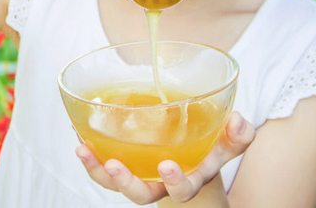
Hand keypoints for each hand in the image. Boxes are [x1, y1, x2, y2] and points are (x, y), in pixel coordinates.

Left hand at [75, 112, 255, 204]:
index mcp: (187, 179)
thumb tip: (238, 120)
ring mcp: (139, 174)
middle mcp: (159, 183)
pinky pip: (102, 163)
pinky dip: (90, 151)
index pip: (182, 190)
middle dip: (126, 183)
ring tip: (82, 149)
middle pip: (139, 194)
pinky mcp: (123, 161)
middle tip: (115, 166)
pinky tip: (78, 132)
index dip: (176, 183)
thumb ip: (238, 134)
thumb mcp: (228, 141)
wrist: (193, 153)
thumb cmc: (210, 145)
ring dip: (97, 169)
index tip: (168, 167)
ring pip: (114, 182)